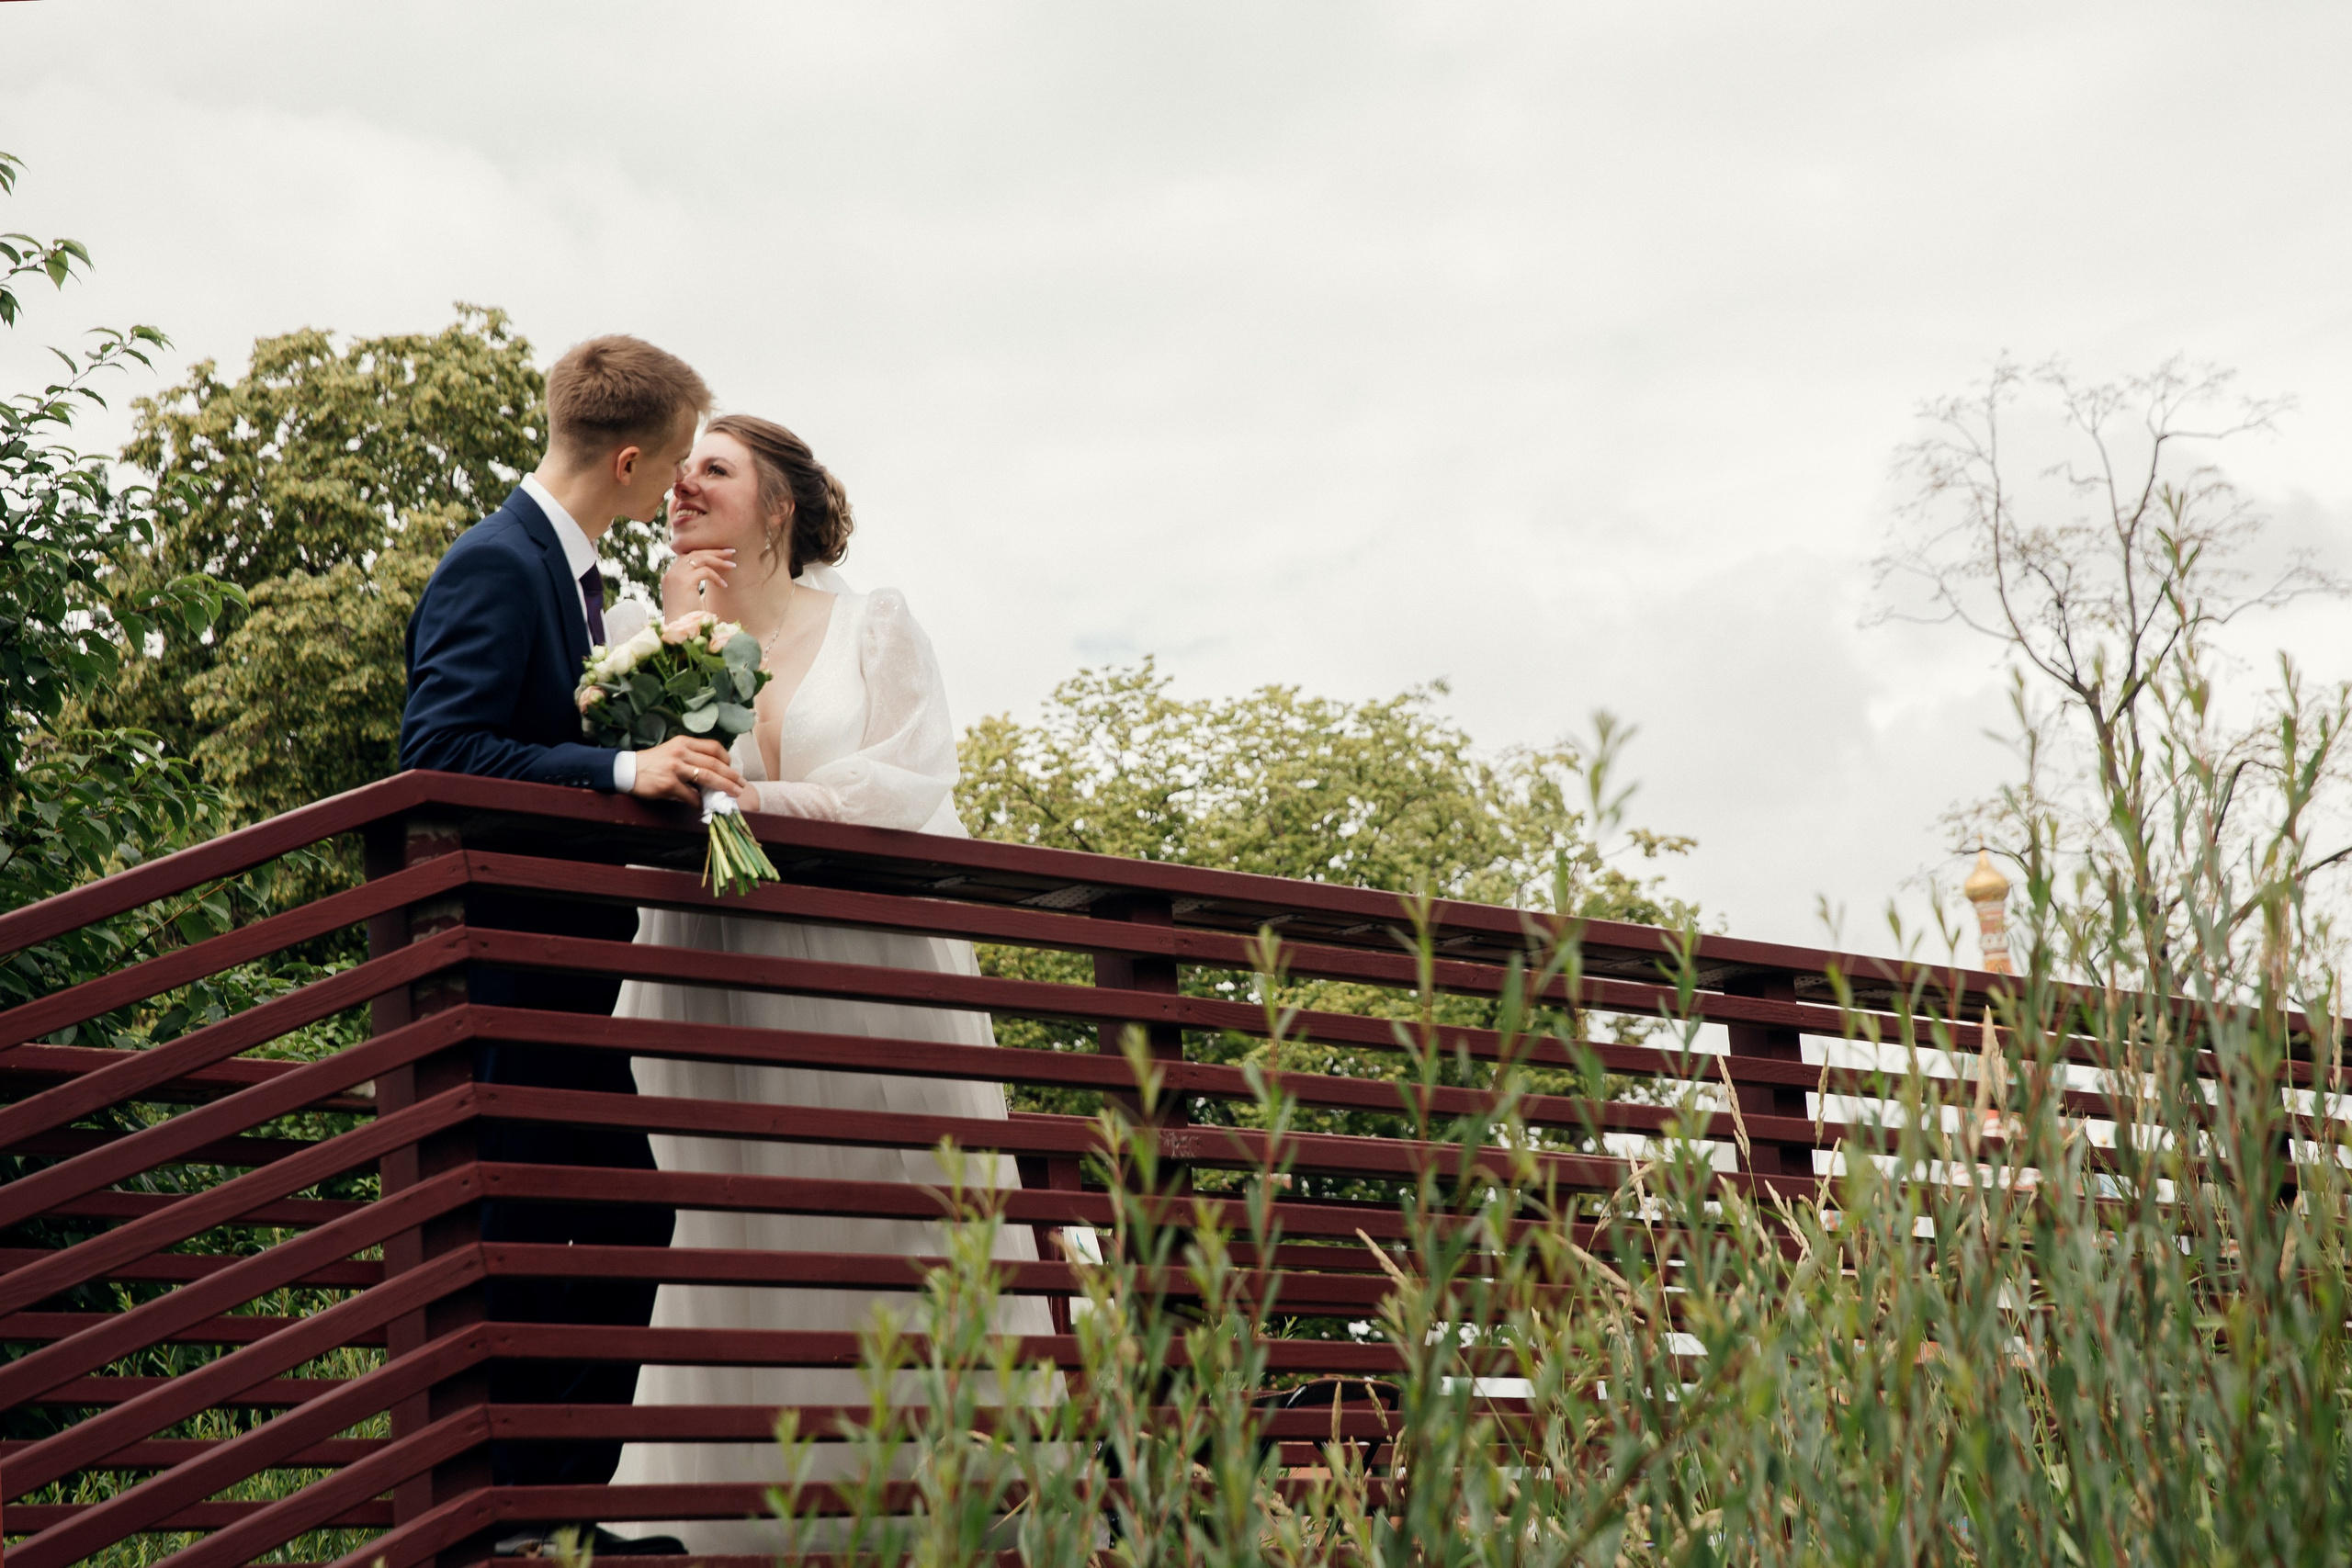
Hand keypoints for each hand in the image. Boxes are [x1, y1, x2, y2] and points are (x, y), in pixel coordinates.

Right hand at [631, 735, 748, 805]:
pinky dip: (700, 802)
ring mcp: (675, 768)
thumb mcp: (672, 751)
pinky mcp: (669, 783)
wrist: (627, 770)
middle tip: (742, 785)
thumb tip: (713, 773)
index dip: (727, 758)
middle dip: (732, 776)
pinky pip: (692, 795)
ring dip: (724, 787)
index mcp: (684, 742)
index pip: (713, 747)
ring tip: (734, 794)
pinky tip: (703, 805)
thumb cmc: (652, 763)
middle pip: (715, 764)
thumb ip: (691, 757)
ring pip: (708, 777)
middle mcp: (681, 752)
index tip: (732, 768)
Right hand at [661, 548, 736, 617]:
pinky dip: (716, 577)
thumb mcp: (691, 596)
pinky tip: (724, 586)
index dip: (705, 553)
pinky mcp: (684, 582)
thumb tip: (711, 572)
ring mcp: (676, 577)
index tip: (721, 554)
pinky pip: (705, 571)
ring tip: (733, 565)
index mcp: (670, 576)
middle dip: (714, 552)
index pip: (687, 556)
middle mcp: (671, 574)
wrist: (680, 632)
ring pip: (700, 559)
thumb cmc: (688, 618)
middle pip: (694, 553)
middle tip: (731, 552)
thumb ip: (696, 581)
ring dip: (718, 560)